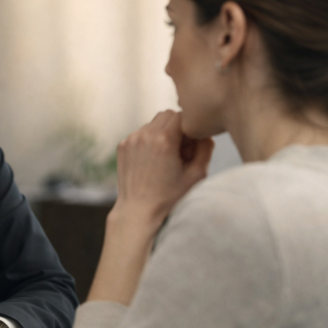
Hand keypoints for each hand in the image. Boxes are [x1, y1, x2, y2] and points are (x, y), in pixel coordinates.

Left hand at [87, 111, 213, 305]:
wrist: (138, 211)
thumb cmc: (169, 197)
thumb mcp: (196, 175)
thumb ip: (205, 149)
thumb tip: (205, 134)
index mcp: (163, 140)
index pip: (182, 115)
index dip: (190, 128)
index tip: (192, 146)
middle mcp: (144, 136)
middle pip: (166, 115)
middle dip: (177, 128)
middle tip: (180, 151)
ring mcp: (130, 140)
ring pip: (152, 123)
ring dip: (162, 133)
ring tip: (166, 158)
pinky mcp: (122, 146)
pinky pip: (140, 133)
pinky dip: (149, 141)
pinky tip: (153, 161)